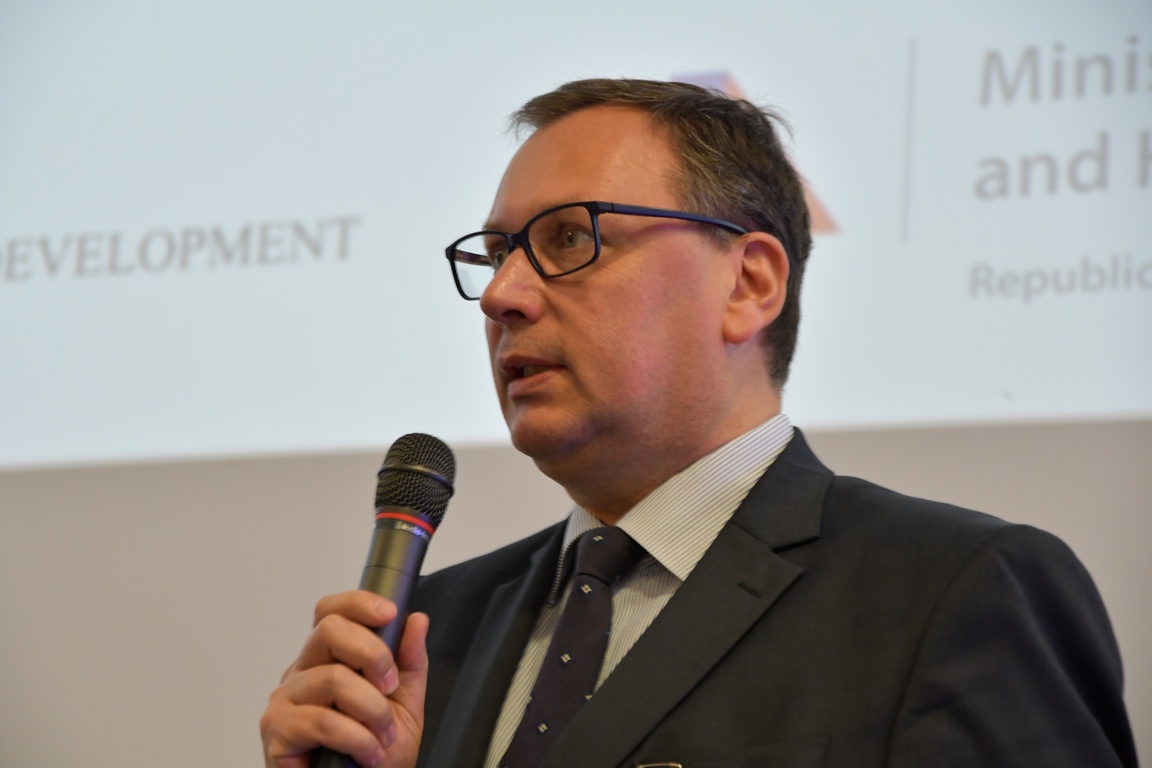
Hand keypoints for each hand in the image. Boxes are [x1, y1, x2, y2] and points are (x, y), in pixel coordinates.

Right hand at [260, 591, 428, 767]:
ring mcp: (285, 700)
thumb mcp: (404, 704)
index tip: (390, 613)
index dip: (358, 604)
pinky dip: (356, 738)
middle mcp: (301, 672)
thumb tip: (416, 620)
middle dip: (372, 653)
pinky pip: (322, 721)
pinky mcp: (277, 731)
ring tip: (383, 736)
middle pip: (328, 629)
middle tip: (390, 686)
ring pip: (333, 678)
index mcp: (327, 659)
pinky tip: (368, 754)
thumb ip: (409, 662)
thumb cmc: (376, 754)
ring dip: (372, 710)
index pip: (331, 612)